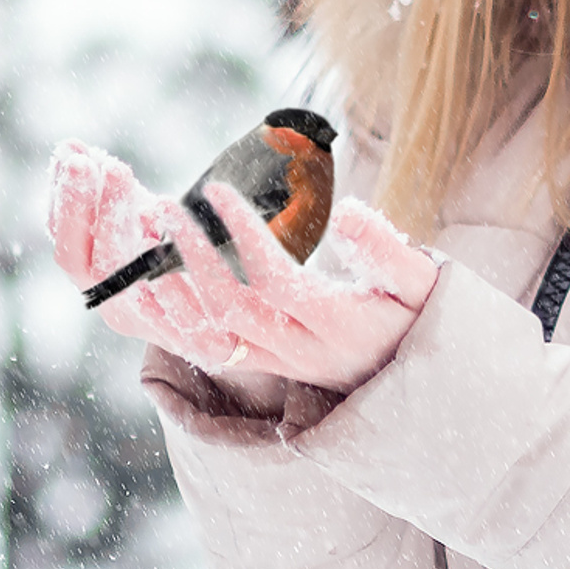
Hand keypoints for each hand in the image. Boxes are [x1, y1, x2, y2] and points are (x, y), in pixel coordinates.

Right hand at [44, 141, 246, 366]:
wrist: (235, 324)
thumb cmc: (181, 263)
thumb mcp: (141, 223)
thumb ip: (107, 190)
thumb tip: (70, 147)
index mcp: (99, 281)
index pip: (64, 242)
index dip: (63, 198)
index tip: (72, 153)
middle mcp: (115, 308)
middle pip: (80, 262)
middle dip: (82, 205)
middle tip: (93, 162)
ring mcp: (152, 328)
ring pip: (116, 280)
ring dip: (114, 225)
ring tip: (120, 176)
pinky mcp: (198, 344)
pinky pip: (181, 323)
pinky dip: (168, 287)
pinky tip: (160, 244)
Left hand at [168, 180, 438, 394]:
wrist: (421, 378)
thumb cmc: (420, 315)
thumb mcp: (419, 279)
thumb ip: (384, 247)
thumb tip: (347, 210)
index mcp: (337, 323)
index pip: (276, 278)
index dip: (243, 234)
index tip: (218, 190)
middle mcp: (302, 350)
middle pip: (232, 307)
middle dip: (194, 256)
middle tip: (169, 207)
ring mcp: (280, 362)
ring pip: (211, 336)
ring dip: (174, 291)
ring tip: (149, 240)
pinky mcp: (267, 365)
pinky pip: (209, 351)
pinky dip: (175, 322)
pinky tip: (148, 288)